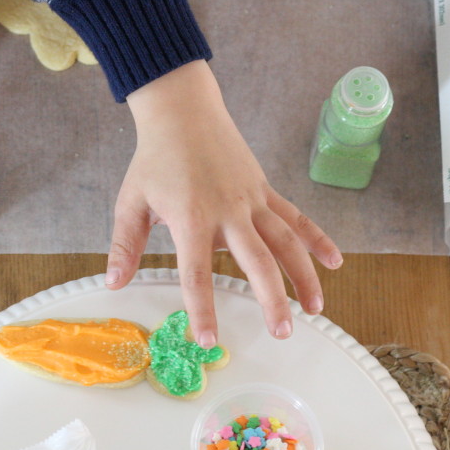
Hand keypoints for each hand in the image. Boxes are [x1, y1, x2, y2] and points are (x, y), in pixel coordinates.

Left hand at [109, 61, 341, 347]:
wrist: (182, 111)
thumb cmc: (155, 158)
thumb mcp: (131, 202)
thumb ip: (124, 246)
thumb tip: (114, 283)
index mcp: (191, 217)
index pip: (197, 273)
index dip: (203, 309)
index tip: (209, 339)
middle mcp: (228, 211)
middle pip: (257, 262)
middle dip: (272, 300)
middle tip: (282, 333)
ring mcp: (252, 200)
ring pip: (287, 242)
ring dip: (304, 276)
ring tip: (315, 310)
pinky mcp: (264, 189)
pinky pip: (296, 217)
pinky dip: (317, 238)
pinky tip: (335, 261)